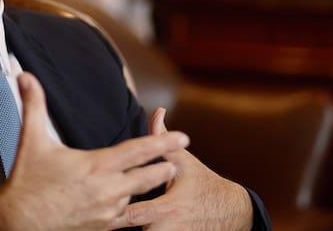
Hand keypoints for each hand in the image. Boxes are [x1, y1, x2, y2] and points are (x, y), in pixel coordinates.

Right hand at [0, 73, 189, 230]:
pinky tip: (149, 210)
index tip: (184, 137)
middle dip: (165, 166)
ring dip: (148, 187)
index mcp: (97, 165)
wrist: (16, 223)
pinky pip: (129, 219)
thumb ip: (33, 104)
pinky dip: (141, 212)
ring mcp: (107, 211)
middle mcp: (108, 190)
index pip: (139, 151)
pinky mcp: (102, 227)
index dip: (163, 142)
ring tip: (163, 177)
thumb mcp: (32, 140)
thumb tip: (25, 75)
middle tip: (180, 157)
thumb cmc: (26, 181)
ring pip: (137, 197)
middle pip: (149, 177)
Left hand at [110, 108, 253, 230]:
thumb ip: (163, 140)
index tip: (100, 201)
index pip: (132, 214)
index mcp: (167, 208)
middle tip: (104, 207)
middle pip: (131, 230)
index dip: (114, 210)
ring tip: (113, 214)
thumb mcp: (184, 162)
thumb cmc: (204, 184)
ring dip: (131, 227)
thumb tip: (157, 112)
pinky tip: (135, 223)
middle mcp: (167, 229)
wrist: (232, 212)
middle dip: (118, 220)